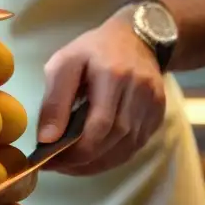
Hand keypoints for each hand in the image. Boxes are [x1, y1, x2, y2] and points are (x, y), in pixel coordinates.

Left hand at [38, 12, 166, 175]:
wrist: (137, 38)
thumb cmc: (93, 51)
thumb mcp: (64, 64)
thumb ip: (54, 101)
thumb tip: (47, 139)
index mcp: (113, 75)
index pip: (99, 125)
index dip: (75, 150)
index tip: (49, 160)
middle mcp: (139, 90)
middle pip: (113, 140)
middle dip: (82, 160)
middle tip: (57, 166)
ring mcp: (153, 104)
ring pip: (125, 149)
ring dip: (96, 164)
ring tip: (71, 165)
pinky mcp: (158, 114)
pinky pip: (134, 147)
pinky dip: (111, 158)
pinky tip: (92, 158)